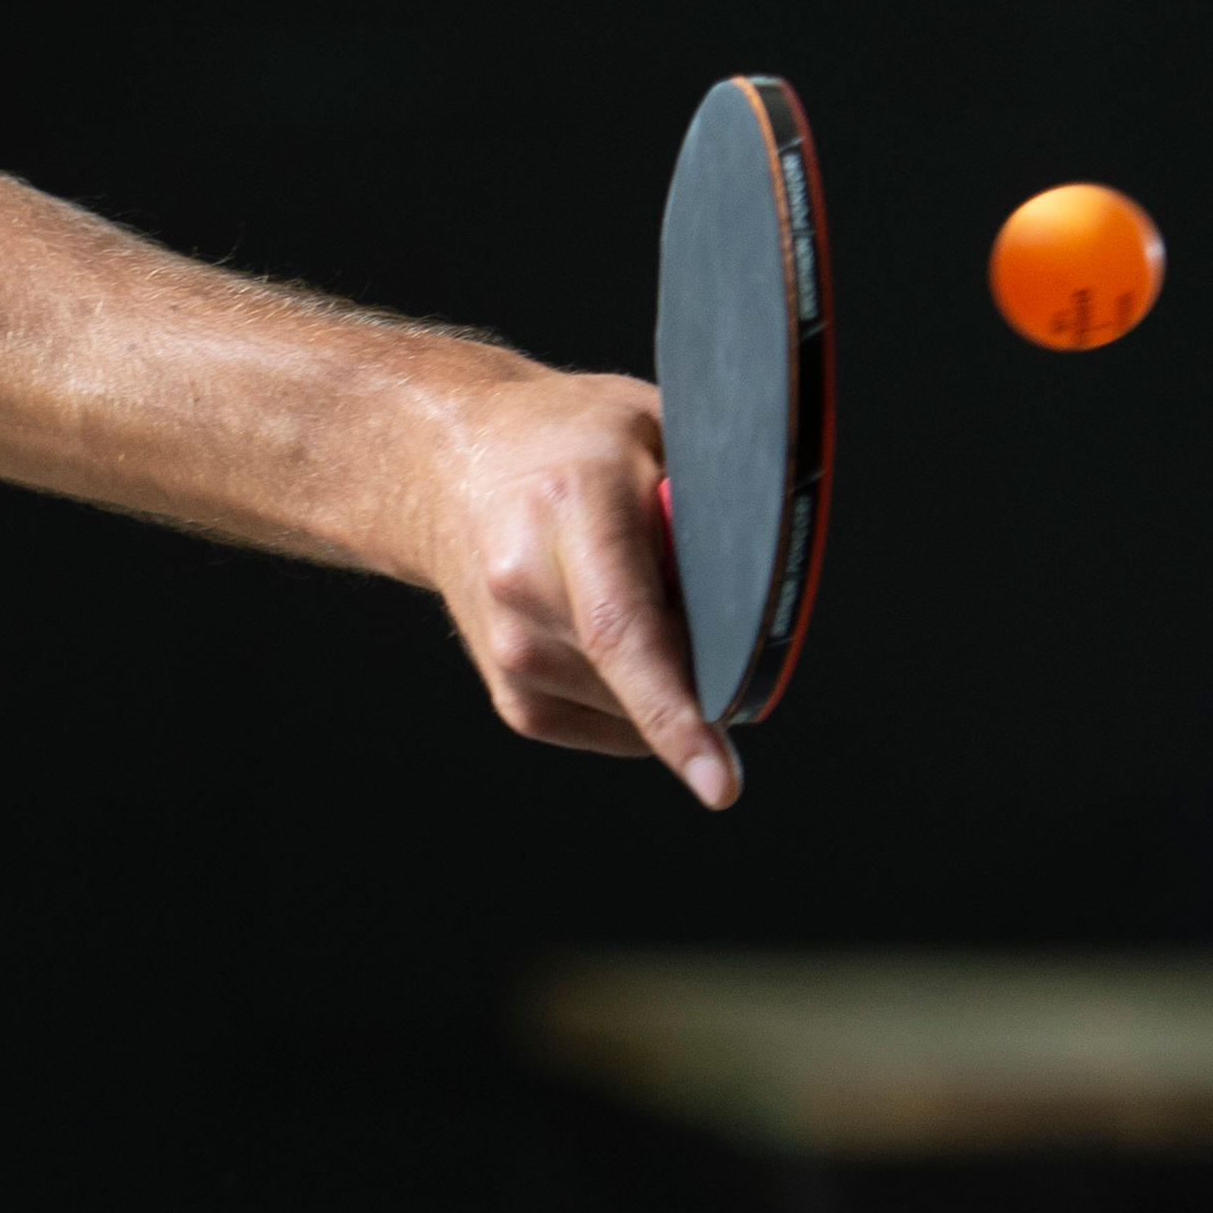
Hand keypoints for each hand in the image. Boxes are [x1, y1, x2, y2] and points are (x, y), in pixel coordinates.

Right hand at [410, 362, 738, 808]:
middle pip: (648, 680)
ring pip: (643, 712)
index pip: (623, 632)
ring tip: (632, 589)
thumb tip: (767, 578)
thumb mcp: (652, 427)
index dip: (677, 714)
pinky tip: (616, 633)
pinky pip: (619, 727)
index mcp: (567, 512)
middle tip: (688, 585)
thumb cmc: (567, 442)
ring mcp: (511, 654)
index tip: (721, 785)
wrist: (445, 468)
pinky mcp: (514, 698)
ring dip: (673, 672)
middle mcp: (525, 591)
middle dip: (706, 659)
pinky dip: (644, 696)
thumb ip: (711, 495)